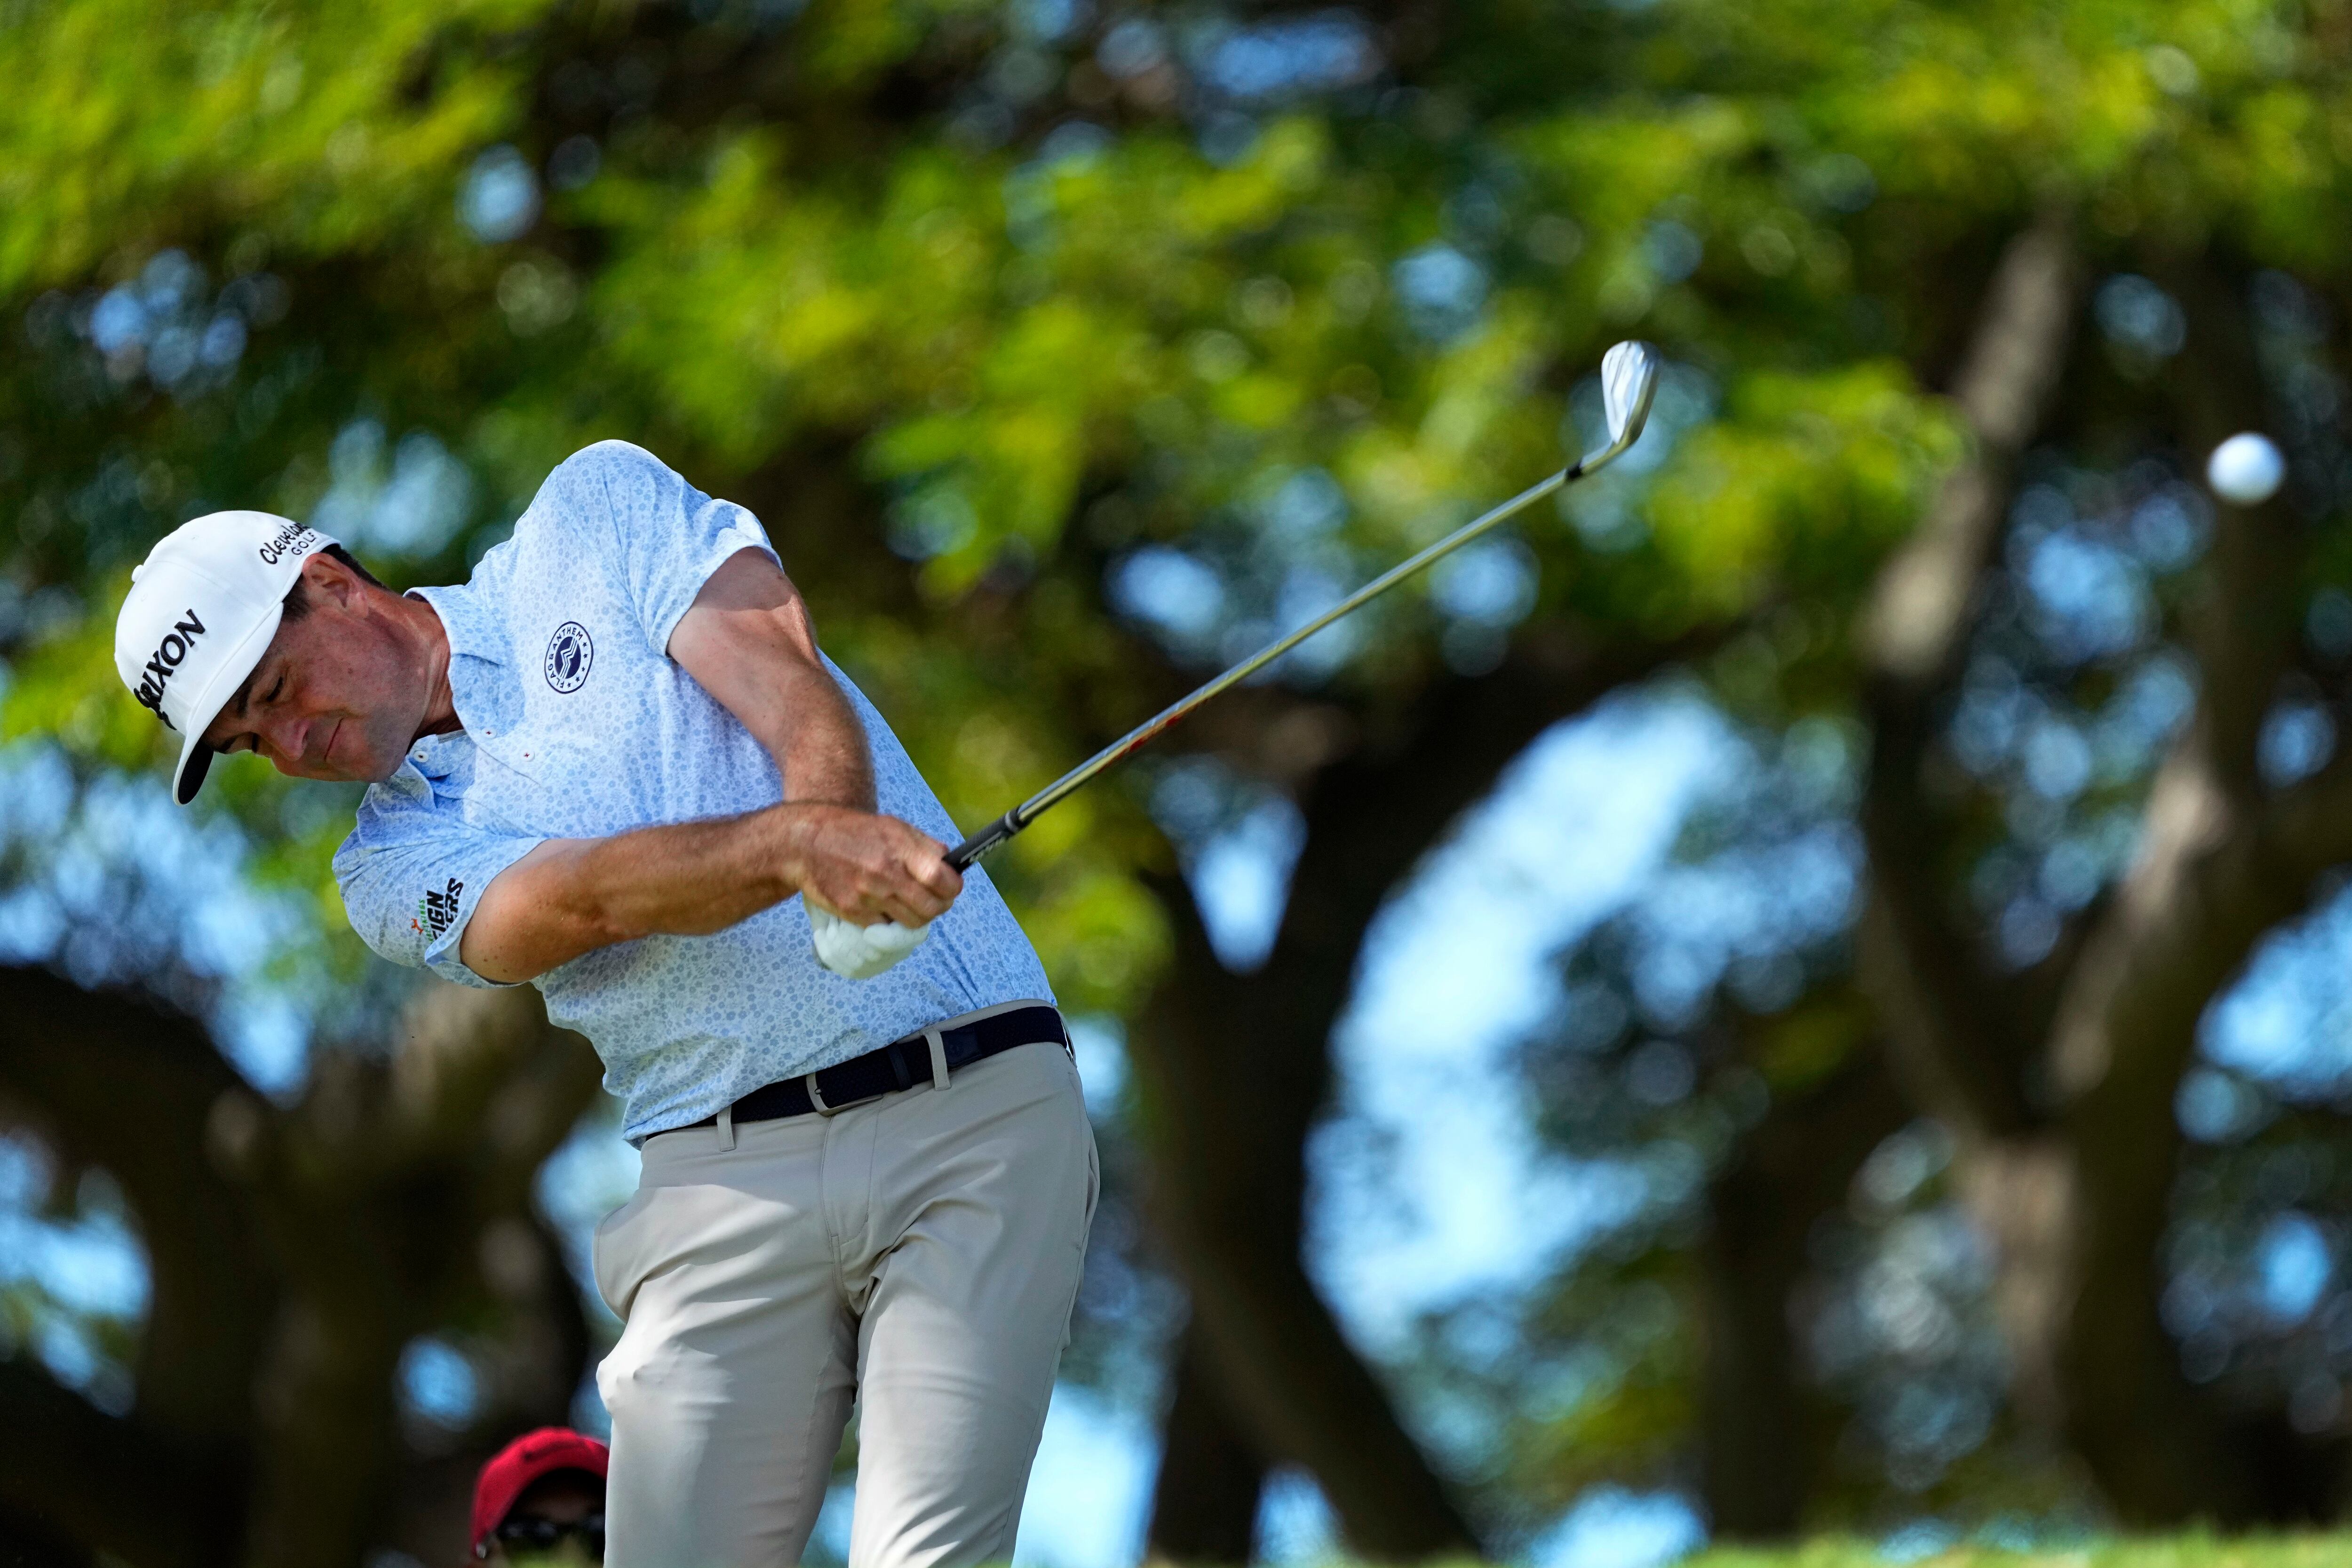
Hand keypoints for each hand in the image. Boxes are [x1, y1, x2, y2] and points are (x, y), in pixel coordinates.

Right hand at [776, 804, 961, 927]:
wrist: (806, 843)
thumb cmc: (855, 832)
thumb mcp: (893, 827)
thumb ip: (925, 846)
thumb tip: (950, 865)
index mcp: (900, 848)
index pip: (941, 879)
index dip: (952, 888)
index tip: (951, 887)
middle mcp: (885, 873)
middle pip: (931, 908)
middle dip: (939, 906)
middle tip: (935, 900)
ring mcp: (868, 895)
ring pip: (912, 923)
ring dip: (917, 916)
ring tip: (910, 903)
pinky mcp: (852, 911)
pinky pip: (886, 926)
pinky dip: (890, 920)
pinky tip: (884, 905)